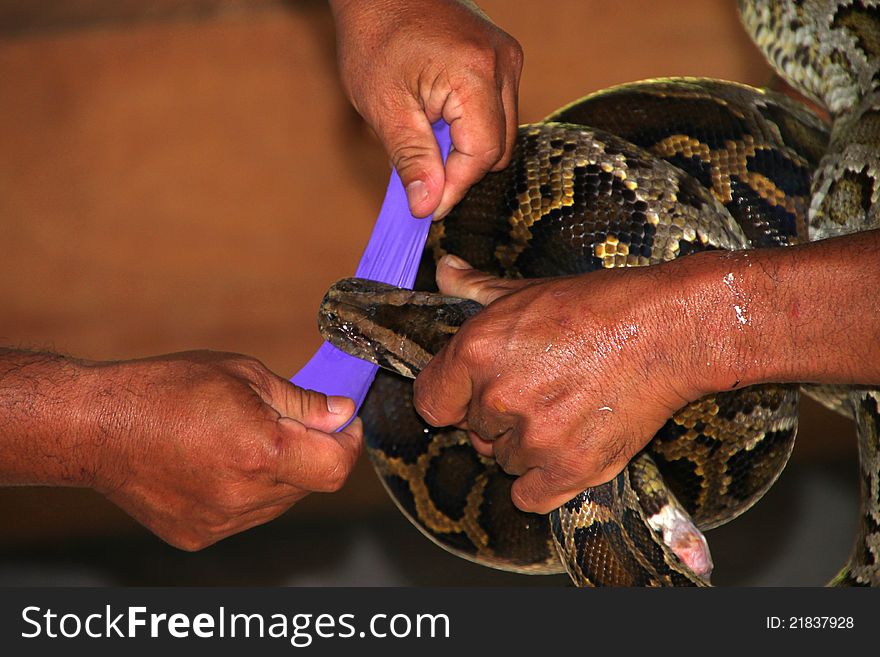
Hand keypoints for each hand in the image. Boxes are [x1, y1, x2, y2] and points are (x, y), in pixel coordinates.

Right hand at [84, 351, 362, 549]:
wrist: (97, 427)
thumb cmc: (165, 389)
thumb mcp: (243, 375)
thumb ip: (301, 402)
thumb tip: (342, 414)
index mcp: (262, 451)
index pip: (337, 467)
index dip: (350, 443)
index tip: (344, 422)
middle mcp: (245, 495)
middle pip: (311, 482)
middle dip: (313, 450)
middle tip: (288, 419)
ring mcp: (222, 521)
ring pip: (282, 501)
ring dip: (282, 471)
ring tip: (243, 438)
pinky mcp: (201, 534)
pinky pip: (247, 514)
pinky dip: (249, 489)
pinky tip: (218, 462)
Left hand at [330, 0, 522, 217]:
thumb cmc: (374, 36)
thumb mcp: (384, 106)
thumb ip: (411, 159)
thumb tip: (427, 207)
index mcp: (476, 74)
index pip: (481, 154)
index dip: (454, 188)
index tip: (425, 207)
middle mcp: (503, 64)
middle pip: (498, 148)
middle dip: (460, 170)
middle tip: (420, 174)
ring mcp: (507, 59)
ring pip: (501, 134)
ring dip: (465, 149)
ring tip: (424, 137)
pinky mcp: (502, 59)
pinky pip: (497, 112)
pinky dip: (469, 127)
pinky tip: (436, 118)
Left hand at [413, 256, 714, 513]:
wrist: (667, 330)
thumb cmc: (599, 307)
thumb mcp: (527, 290)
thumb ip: (475, 288)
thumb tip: (444, 271)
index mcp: (476, 352)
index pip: (430, 403)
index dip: (451, 398)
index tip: (471, 393)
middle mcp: (498, 398)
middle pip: (472, 431)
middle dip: (495, 416)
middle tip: (535, 390)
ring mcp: (534, 437)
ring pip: (503, 461)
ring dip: (523, 445)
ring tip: (559, 411)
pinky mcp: (571, 468)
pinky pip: (529, 495)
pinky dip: (541, 480)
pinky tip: (561, 450)